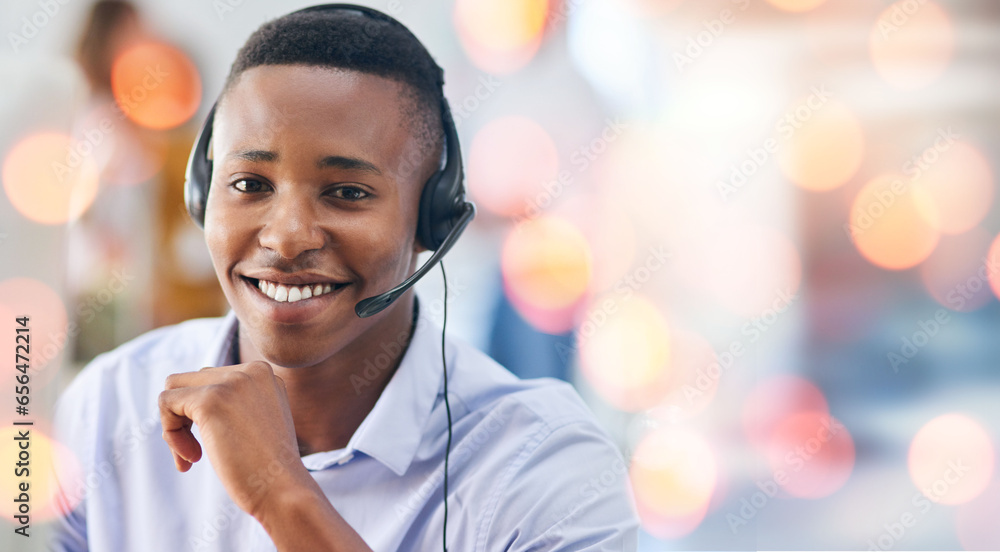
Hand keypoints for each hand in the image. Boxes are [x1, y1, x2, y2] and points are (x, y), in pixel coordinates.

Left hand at [158, 361, 310, 518]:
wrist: (283, 489)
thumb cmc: (268, 468)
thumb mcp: (258, 421)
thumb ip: (234, 403)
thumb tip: (190, 401)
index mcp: (262, 373)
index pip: (210, 379)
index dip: (200, 415)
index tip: (210, 446)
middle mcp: (249, 370)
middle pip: (190, 382)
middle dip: (184, 419)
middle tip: (195, 453)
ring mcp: (231, 383)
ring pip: (173, 388)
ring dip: (174, 425)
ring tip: (191, 457)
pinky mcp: (210, 400)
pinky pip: (166, 403)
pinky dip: (170, 434)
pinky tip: (191, 458)